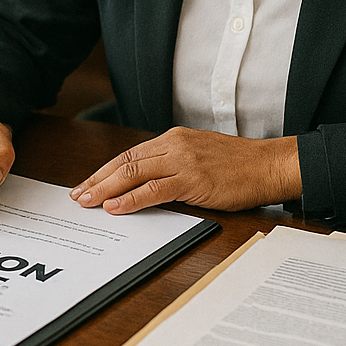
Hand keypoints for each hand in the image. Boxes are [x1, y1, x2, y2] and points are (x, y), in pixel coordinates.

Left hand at [70, 128, 300, 213]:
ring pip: (133, 174)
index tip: (87, 183)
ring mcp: (182, 161)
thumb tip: (147, 181)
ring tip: (87, 202)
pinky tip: (115, 207)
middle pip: (124, 162)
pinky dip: (130, 199)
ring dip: (105, 189)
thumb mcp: (199, 154)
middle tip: (77, 195)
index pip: (129, 154)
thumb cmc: (239, 164)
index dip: (104, 170)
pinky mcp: (192, 180)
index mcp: (173, 138)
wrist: (269, 165)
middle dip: (97, 180)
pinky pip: (154, 190)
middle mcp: (173, 145)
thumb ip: (173, 162)